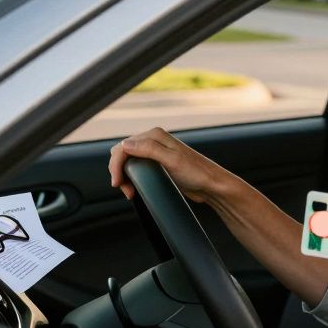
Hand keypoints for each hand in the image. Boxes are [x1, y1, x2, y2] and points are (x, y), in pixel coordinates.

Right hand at [107, 127, 231, 203]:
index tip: (117, 183)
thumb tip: (125, 144)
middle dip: (119, 171)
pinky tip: (134, 188)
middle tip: (125, 190)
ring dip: (124, 176)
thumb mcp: (173, 160)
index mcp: (155, 135)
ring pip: (128, 161)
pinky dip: (131, 178)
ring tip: (130, 192)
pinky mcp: (157, 164)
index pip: (124, 146)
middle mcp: (154, 140)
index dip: (116, 165)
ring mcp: (155, 152)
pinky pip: (136, 168)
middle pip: (123, 153)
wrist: (212, 185)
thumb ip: (150, 149)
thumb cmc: (197, 173)